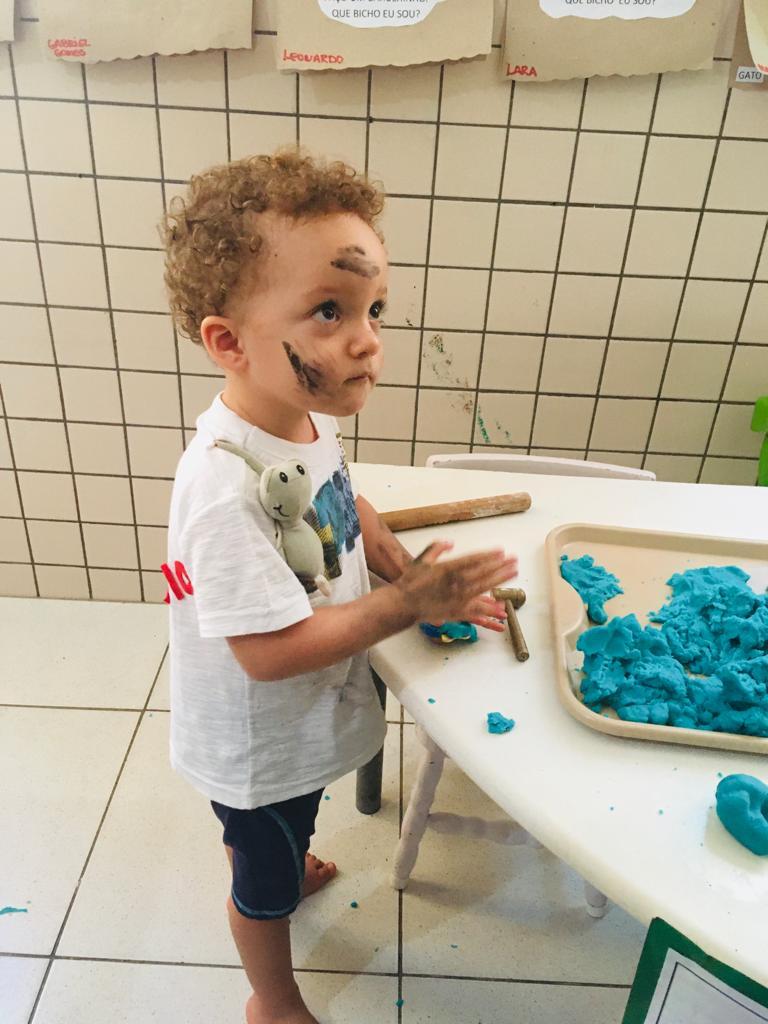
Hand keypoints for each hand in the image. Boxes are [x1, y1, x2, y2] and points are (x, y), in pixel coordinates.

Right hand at [394, 540, 516, 625]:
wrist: (402, 604)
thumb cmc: (410, 582)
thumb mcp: (422, 560)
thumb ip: (436, 548)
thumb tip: (450, 543)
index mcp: (447, 568)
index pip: (473, 560)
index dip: (489, 555)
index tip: (501, 551)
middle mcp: (454, 583)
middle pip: (482, 572)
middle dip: (500, 566)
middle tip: (514, 560)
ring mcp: (457, 598)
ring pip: (483, 587)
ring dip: (499, 580)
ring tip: (512, 573)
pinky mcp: (457, 611)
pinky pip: (476, 609)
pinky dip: (490, 608)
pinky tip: (501, 607)